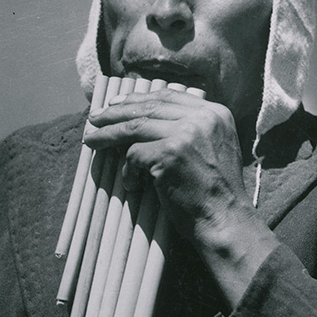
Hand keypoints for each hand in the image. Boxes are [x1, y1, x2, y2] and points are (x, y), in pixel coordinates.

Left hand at [85, 88, 279, 307]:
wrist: (225, 221)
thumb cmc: (215, 193)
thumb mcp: (214, 148)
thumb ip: (192, 129)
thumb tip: (147, 117)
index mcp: (215, 113)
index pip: (169, 95)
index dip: (139, 98)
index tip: (117, 103)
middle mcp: (203, 118)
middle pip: (149, 107)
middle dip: (116, 112)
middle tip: (95, 118)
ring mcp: (186, 134)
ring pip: (135, 127)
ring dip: (108, 135)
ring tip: (91, 140)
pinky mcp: (169, 154)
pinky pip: (134, 156)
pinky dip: (128, 171)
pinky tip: (132, 184)